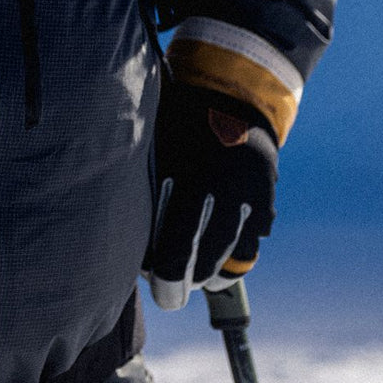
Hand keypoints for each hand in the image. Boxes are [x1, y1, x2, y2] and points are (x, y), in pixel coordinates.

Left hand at [147, 77, 277, 310]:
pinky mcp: (266, 195)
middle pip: (206, 257)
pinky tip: (222, 260)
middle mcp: (222, 190)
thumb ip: (143, 181)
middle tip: (171, 294)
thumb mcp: (154, 140)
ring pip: (234, 253)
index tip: (158, 291)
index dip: (166, 276)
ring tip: (198, 279)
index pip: (177, 245)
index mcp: (189, 176)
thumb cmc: (177, 115)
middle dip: (186, 281)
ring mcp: (248, 194)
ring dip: (215, 271)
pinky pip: (254, 238)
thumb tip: (117, 227)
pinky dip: (238, 254)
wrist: (230, 88)